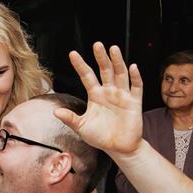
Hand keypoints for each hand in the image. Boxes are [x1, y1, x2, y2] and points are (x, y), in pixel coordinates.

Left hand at [54, 42, 143, 158]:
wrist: (119, 148)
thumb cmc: (100, 137)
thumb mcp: (82, 127)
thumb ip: (70, 118)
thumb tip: (55, 112)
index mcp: (95, 95)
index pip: (86, 76)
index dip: (80, 65)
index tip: (72, 54)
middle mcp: (108, 91)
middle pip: (105, 70)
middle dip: (101, 58)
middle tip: (97, 44)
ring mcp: (122, 95)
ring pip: (120, 74)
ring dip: (117, 61)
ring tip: (113, 49)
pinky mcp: (134, 102)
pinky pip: (136, 87)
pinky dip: (135, 77)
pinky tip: (132, 67)